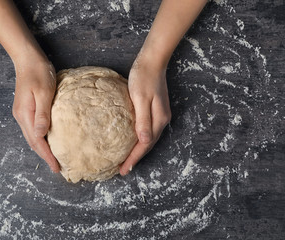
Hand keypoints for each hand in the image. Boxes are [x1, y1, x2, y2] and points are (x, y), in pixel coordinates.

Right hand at [12, 56, 59, 172]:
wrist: (28, 60)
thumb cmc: (39, 73)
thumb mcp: (44, 92)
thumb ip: (43, 114)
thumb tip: (41, 135)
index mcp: (25, 114)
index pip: (37, 141)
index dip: (47, 156)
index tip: (57, 168)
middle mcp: (21, 117)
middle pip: (33, 143)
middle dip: (44, 156)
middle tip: (57, 168)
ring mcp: (22, 113)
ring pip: (32, 137)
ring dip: (42, 149)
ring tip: (53, 158)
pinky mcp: (26, 109)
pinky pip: (33, 129)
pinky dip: (40, 139)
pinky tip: (48, 141)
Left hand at [119, 50, 170, 175]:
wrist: (152, 62)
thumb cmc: (143, 77)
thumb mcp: (141, 98)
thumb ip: (143, 120)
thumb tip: (144, 141)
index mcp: (158, 119)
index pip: (144, 145)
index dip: (134, 158)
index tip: (123, 169)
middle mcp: (161, 120)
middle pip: (148, 145)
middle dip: (136, 158)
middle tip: (123, 169)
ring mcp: (160, 116)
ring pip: (149, 139)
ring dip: (139, 151)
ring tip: (127, 160)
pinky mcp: (157, 110)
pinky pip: (148, 131)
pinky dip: (140, 140)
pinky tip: (133, 142)